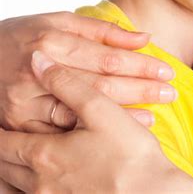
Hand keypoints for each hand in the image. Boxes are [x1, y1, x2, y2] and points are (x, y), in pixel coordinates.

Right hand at [0, 12, 176, 132]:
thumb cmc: (22, 34)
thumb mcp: (58, 20)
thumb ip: (101, 31)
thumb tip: (144, 37)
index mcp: (51, 41)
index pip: (106, 58)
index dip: (139, 66)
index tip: (166, 70)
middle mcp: (38, 73)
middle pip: (100, 87)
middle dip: (140, 90)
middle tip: (170, 93)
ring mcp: (26, 103)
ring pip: (83, 115)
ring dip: (122, 116)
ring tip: (155, 114)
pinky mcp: (19, 125)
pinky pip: (63, 133)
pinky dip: (95, 133)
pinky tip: (120, 132)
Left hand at [0, 53, 192, 192]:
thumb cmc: (130, 155)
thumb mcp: (100, 109)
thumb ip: (67, 82)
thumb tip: (39, 61)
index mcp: (43, 154)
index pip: (2, 142)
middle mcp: (39, 183)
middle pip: (4, 167)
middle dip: (2, 149)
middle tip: (3, 134)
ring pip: (15, 187)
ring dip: (11, 172)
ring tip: (14, 156)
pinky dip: (28, 188)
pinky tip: (40, 179)